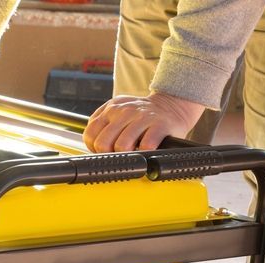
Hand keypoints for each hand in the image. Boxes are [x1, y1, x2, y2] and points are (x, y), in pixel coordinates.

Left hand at [82, 93, 204, 151]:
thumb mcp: (119, 113)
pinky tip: (146, 150)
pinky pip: (146, 146)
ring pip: (122, 146)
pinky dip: (145, 153)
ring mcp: (142, 117)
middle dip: (110, 154)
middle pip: (103, 144)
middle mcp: (124, 111)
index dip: (95, 148)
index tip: (105, 151)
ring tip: (134, 151)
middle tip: (120, 154)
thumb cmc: (144, 116)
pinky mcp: (159, 124)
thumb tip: (94, 149)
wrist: (173, 105)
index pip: (90, 134)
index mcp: (111, 109)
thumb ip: (104, 126)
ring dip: (128, 155)